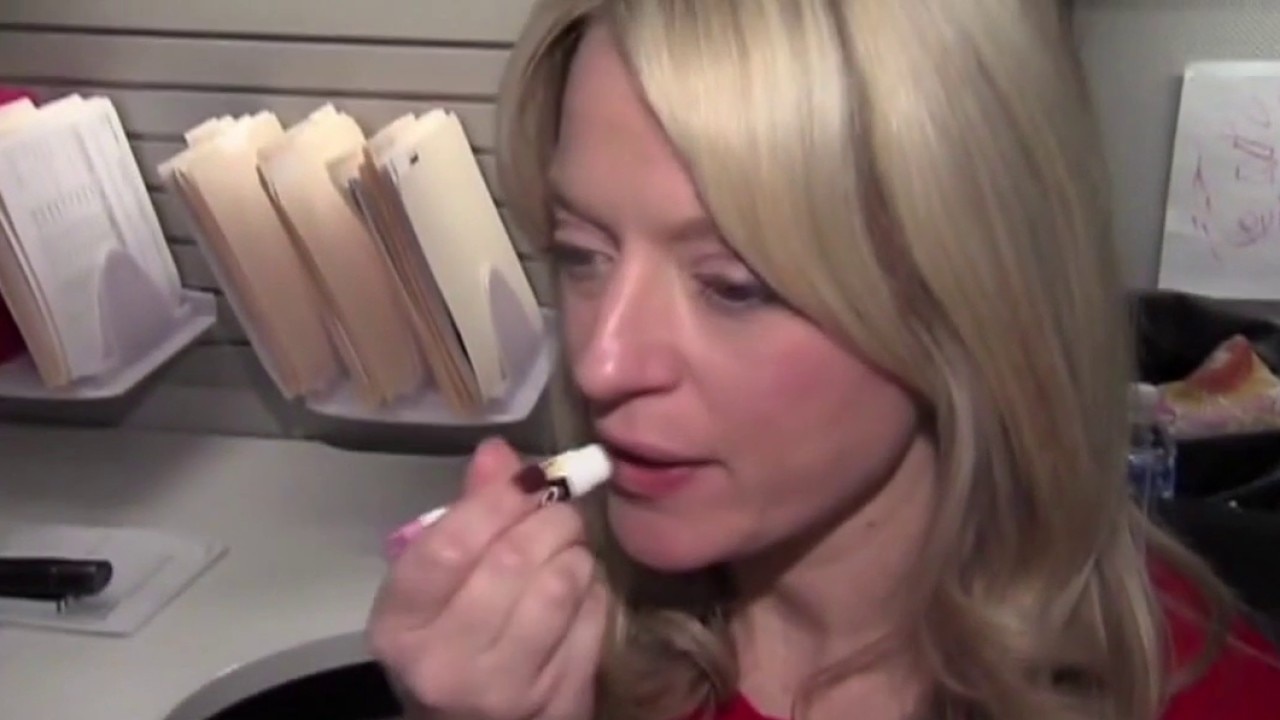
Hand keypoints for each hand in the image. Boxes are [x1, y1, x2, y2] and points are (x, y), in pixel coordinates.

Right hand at [367, 437, 607, 719]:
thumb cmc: (448, 638)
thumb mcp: (436, 582)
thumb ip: (467, 513)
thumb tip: (499, 451)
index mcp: (400, 624)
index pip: (449, 546)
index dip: (497, 500)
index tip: (531, 477)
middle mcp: (444, 664)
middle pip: (512, 560)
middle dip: (550, 519)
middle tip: (559, 510)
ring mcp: (503, 690)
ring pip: (560, 586)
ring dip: (576, 553)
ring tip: (568, 550)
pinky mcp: (556, 703)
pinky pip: (593, 620)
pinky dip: (594, 593)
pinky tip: (579, 593)